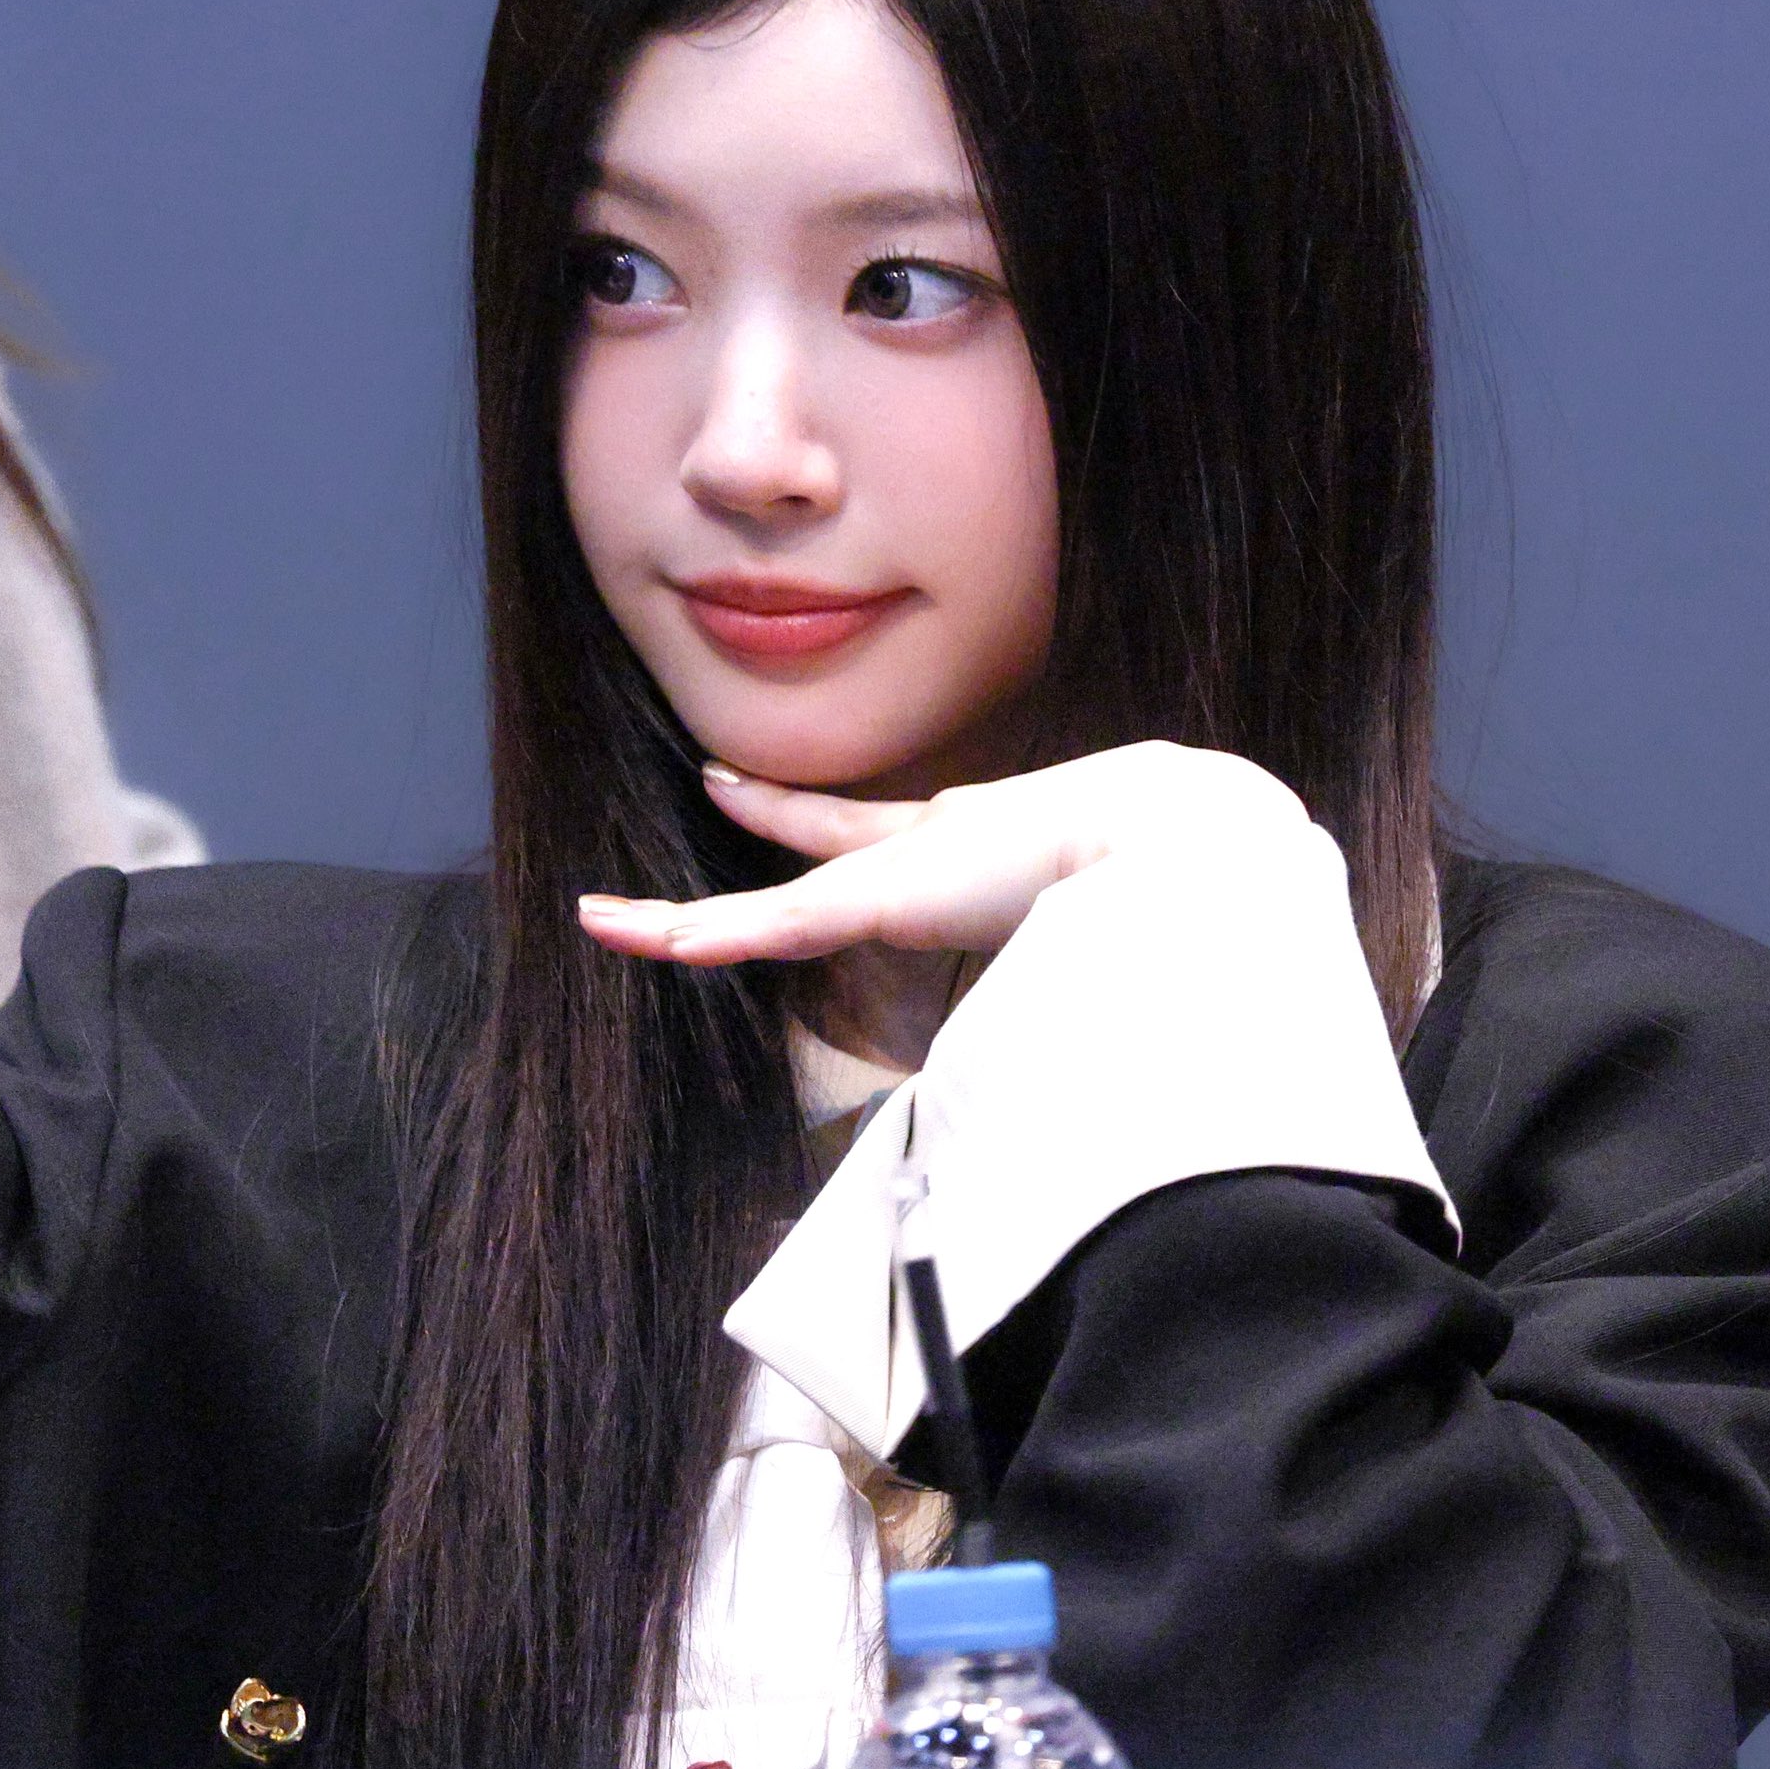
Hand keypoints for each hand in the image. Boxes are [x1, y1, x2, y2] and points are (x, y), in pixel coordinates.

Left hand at [577, 741, 1303, 968]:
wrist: (1167, 833)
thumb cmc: (1149, 869)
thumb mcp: (1096, 910)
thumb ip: (1077, 944)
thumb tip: (1119, 981)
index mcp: (949, 852)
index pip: (846, 841)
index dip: (787, 818)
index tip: (729, 787)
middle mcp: (908, 854)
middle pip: (788, 870)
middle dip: (712, 892)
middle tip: (626, 897)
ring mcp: (892, 877)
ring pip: (761, 913)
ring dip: (679, 927)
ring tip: (602, 923)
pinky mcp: (888, 899)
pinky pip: (783, 925)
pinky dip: (723, 935)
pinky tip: (662, 941)